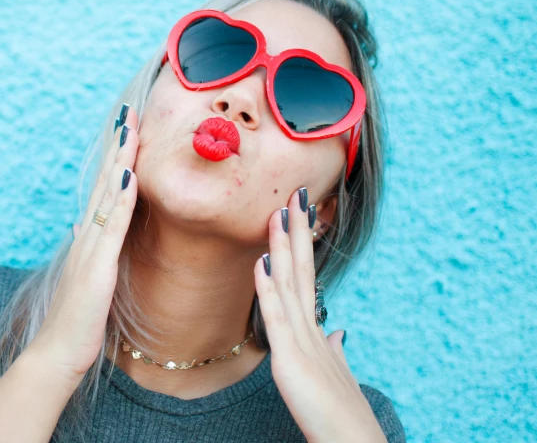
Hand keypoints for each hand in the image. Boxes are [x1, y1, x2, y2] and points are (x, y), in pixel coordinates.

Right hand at [28, 103, 138, 385]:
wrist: (57, 351)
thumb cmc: (75, 319)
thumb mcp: (85, 276)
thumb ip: (87, 248)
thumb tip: (84, 224)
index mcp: (89, 238)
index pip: (106, 189)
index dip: (117, 158)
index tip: (128, 129)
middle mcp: (88, 236)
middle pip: (106, 182)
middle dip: (120, 147)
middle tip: (131, 112)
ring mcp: (91, 250)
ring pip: (109, 196)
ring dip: (120, 161)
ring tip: (130, 128)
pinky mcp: (97, 268)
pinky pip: (112, 227)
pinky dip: (121, 200)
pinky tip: (129, 176)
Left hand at [253, 187, 386, 442]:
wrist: (352, 441)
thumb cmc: (342, 412)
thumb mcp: (334, 373)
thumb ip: (333, 348)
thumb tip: (338, 331)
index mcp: (316, 330)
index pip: (306, 277)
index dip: (301, 244)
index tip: (298, 214)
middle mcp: (312, 327)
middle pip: (301, 270)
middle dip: (296, 232)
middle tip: (294, 194)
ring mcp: (303, 341)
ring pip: (290, 285)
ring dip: (282, 247)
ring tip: (277, 213)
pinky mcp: (292, 359)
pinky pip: (276, 319)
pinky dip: (268, 289)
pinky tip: (262, 263)